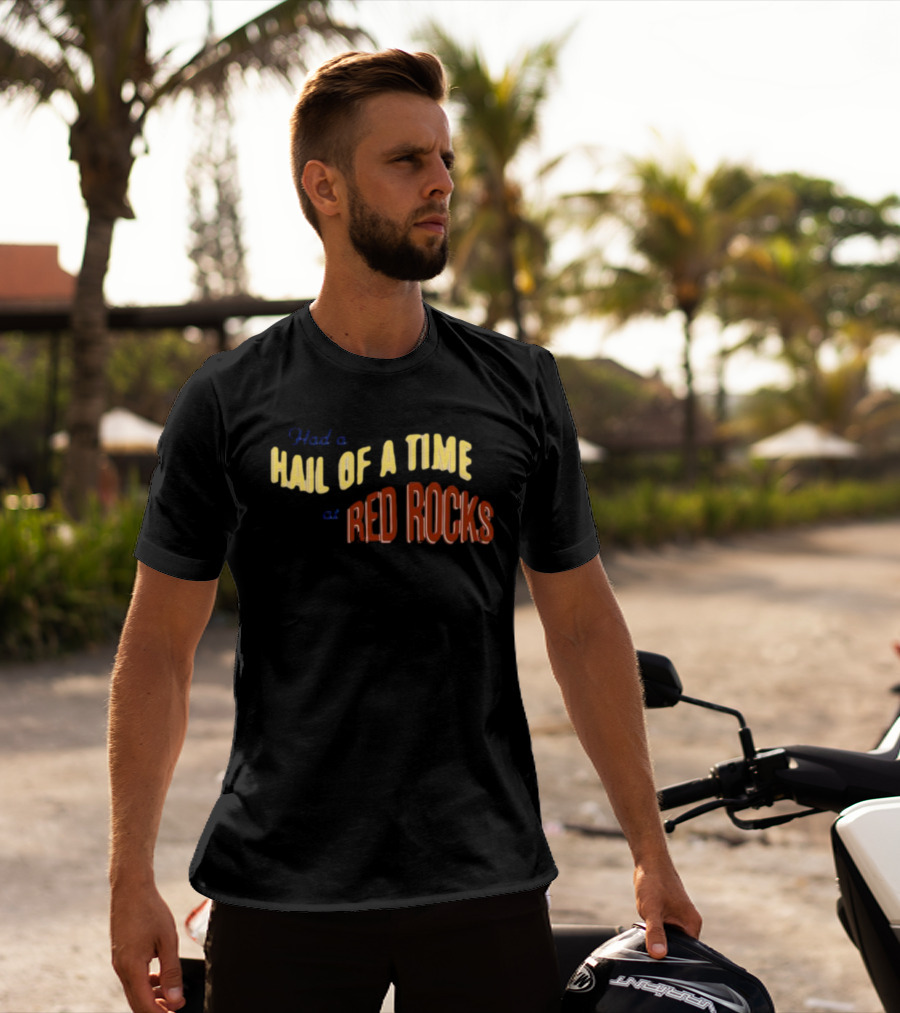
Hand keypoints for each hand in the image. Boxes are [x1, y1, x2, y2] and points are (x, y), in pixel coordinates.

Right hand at [110, 883, 185, 1011]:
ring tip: (172, 994)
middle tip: (176, 1008)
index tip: (177, 1012)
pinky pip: (132, 978)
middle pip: (137, 1002)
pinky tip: (160, 977)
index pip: (144, 1005)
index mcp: (131, 968)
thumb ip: (171, 972)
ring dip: (152, 997)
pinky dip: (146, 983)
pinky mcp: (121, 955)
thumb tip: (175, 999)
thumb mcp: (167, 940)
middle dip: (156, 1009)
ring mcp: (118, 962)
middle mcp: (121, 969)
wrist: (130, 888)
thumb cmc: (150, 910)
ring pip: (134, 991)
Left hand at [634, 859, 701, 959]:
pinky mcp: (672, 915)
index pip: (688, 954)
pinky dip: (656, 931)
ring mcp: (681, 919)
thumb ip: (655, 932)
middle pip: (679, 948)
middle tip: (649, 949)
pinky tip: (647, 927)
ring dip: (659, 939)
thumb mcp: (651, 910)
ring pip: (670, 939)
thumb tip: (659, 955)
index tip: (659, 963)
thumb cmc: (653, 882)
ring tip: (648, 933)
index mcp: (692, 924)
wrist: (649, 862)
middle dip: (664, 950)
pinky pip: (665, 931)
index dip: (673, 960)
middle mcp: (689, 923)